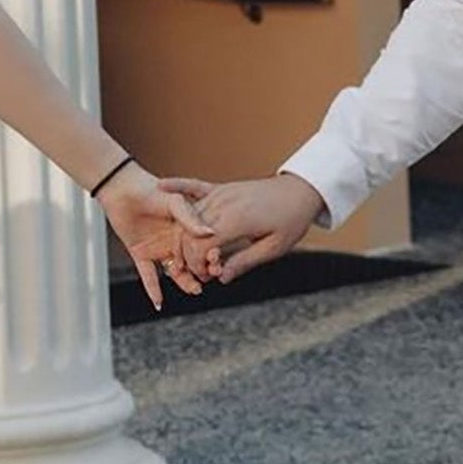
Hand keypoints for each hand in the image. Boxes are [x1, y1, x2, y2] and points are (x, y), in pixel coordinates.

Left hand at [98, 166, 214, 308]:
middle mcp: (174, 240)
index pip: (203, 247)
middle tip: (207, 282)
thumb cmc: (151, 190)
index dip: (210, 257)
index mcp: (186, 228)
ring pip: (174, 272)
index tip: (218, 265)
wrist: (121, 189)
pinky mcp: (141, 254)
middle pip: (192, 262)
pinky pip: (148, 275)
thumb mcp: (175, 203)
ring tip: (194, 290)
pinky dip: (153, 289)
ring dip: (184, 282)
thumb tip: (210, 233)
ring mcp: (158, 249)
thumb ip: (191, 219)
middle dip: (201, 274)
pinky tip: (159, 302)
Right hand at [160, 172, 323, 280]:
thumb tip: (220, 278)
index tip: (204, 276)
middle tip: (198, 270)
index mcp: (237, 221)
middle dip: (187, 255)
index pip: (201, 246)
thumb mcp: (272, 248)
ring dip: (182, 234)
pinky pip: (194, 186)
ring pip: (188, 215)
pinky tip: (162, 186)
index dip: (197, 265)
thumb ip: (244, 262)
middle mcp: (224, 204)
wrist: (301, 191)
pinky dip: (177, 185)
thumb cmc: (291, 221)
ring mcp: (222, 193)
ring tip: (186, 253)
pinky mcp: (222, 187)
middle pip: (189, 232)